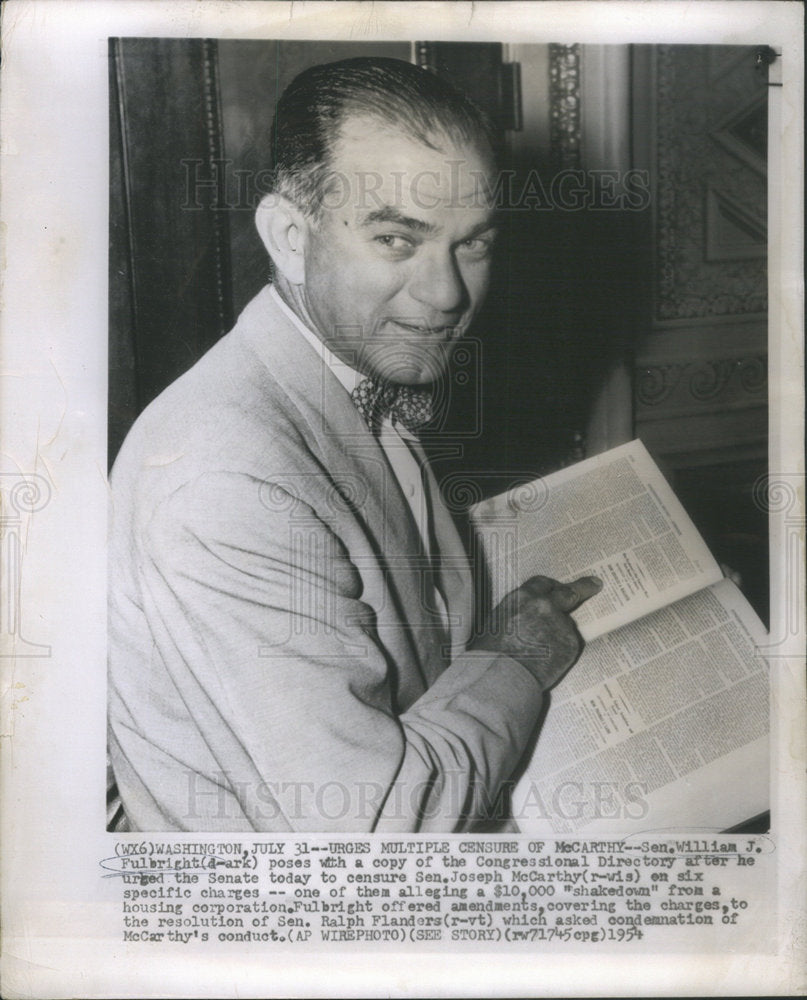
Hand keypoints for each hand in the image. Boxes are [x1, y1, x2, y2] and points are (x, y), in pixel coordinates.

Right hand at [470, 575, 602, 689]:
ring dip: (559, 634)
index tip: (561, 586)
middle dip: (584, 587)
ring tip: (541, 654)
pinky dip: (562, 651)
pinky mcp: (571, 643)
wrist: (502, 675)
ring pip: (566, 626)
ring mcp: (560, 624)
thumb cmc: (492, 652)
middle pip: (569, 593)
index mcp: (523, 597)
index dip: (553, 585)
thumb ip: (519, 612)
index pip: (544, 583)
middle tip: (595, 584)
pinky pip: (569, 645)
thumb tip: (528, 615)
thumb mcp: (499, 621)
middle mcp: (545, 605)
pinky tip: (547, 662)